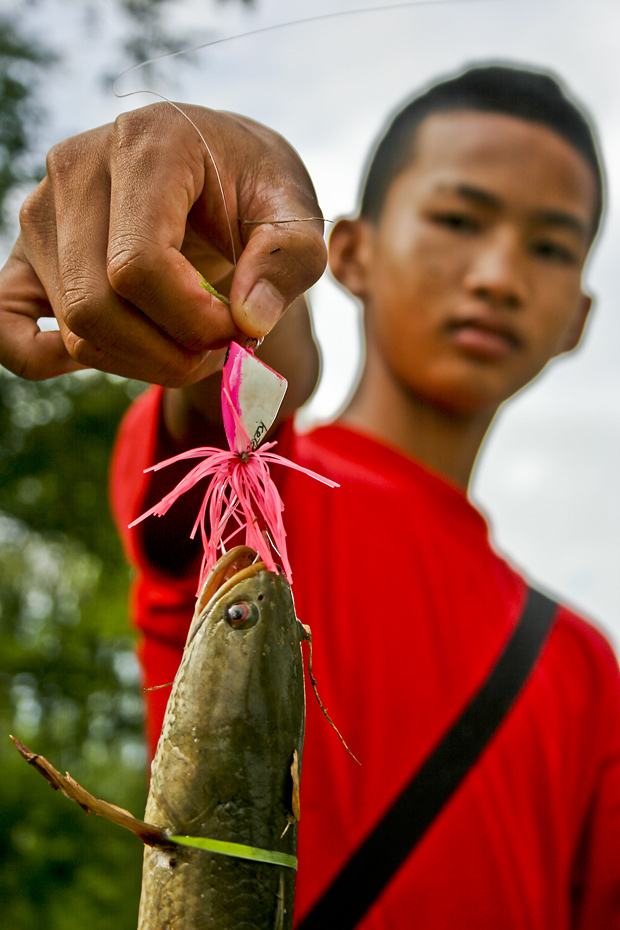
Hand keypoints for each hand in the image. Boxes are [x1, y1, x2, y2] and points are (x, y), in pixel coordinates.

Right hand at [0, 103, 326, 385]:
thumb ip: (286, 263)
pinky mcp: (25, 254)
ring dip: (141, 361)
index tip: (239, 330)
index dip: (192, 321)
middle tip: (219, 351)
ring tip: (189, 341)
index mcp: (147, 143)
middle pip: (98, 307)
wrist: (220, 173)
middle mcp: (76, 169)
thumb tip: (247, 322)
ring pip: (74, 329)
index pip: (138, 264)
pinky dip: (48, 361)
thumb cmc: (256, 192)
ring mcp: (40, 213)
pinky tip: (109, 354)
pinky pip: (6, 328)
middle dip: (169, 354)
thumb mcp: (296, 214)